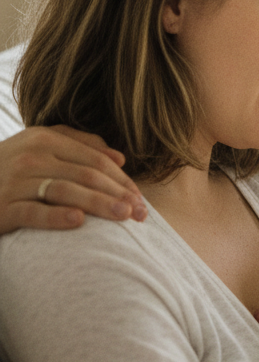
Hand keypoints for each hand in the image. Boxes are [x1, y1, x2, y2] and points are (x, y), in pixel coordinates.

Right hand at [0, 126, 145, 235]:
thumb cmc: (11, 173)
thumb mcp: (40, 151)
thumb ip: (79, 145)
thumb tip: (120, 157)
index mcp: (43, 139)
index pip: (95, 159)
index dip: (122, 179)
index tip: (141, 199)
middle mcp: (29, 155)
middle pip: (86, 174)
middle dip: (118, 194)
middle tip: (141, 213)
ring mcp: (12, 181)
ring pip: (65, 190)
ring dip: (99, 204)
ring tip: (124, 217)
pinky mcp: (0, 208)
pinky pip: (32, 211)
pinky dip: (56, 217)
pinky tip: (78, 222)